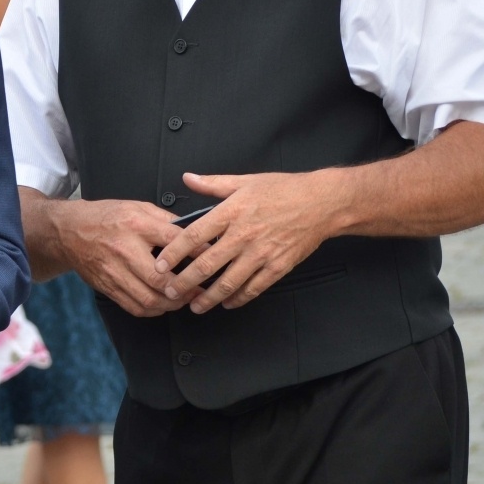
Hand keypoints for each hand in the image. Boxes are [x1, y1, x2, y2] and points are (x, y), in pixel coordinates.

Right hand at [56, 199, 193, 316]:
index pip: (174, 240)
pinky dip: (153, 310)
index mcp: (135, 225)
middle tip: (200, 289)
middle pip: (160, 279)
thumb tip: (193, 230)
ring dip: (171, 304)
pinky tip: (163, 304)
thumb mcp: (136, 207)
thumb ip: (164, 219)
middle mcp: (124, 250)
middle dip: (185, 288)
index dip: (197, 251)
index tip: (213, 257)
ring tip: (184, 299)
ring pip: (148, 299)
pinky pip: (134, 307)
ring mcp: (113, 271)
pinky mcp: (107, 286)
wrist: (68, 230)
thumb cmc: (104, 217)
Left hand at [155, 170, 338, 313]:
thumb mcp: (245, 181)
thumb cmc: (283, 190)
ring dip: (209, 297)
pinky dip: (239, 299)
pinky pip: (254, 288)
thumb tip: (188, 178)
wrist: (322, 203)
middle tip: (170, 291)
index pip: (194, 235)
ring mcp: (262, 253)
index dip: (174, 252)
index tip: (161, 264)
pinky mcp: (278, 266)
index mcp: (232, 212)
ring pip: (229, 282)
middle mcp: (243, 234)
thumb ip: (213, 184)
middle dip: (185, 281)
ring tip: (195, 306)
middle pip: (207, 263)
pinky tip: (227, 303)